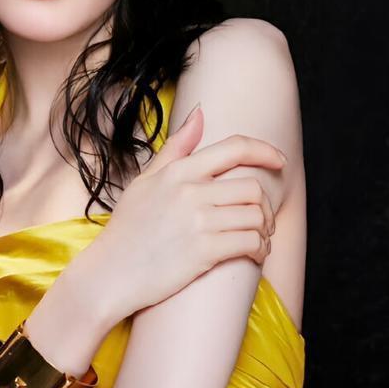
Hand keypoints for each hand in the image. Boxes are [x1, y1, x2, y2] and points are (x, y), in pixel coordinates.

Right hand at [83, 104, 286, 318]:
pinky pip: (250, 243)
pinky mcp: (204, 252)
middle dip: (266, 205)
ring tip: (259, 240)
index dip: (265, 152)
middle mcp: (190, 192)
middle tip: (263, 220)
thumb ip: (175, 148)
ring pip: (256, 216)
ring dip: (266, 231)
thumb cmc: (127, 230)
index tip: (279, 162)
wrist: (109, 274)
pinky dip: (260, 250)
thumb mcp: (145, 181)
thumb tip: (200, 113)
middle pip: (253, 187)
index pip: (235, 148)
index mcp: (178, 171)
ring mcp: (198, 221)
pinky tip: (255, 255)